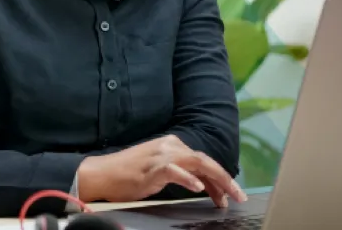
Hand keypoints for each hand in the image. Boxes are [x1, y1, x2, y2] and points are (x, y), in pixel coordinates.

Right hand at [76, 135, 246, 207]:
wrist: (102, 173)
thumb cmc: (129, 174)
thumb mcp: (159, 171)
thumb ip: (180, 172)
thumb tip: (204, 185)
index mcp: (172, 145)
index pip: (203, 160)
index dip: (220, 178)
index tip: (230, 195)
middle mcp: (170, 145)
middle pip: (205, 160)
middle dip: (225, 179)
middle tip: (239, 196)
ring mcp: (161, 155)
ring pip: (197, 163)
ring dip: (216, 181)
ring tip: (226, 197)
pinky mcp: (152, 167)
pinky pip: (175, 171)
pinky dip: (188, 179)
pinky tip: (198, 188)